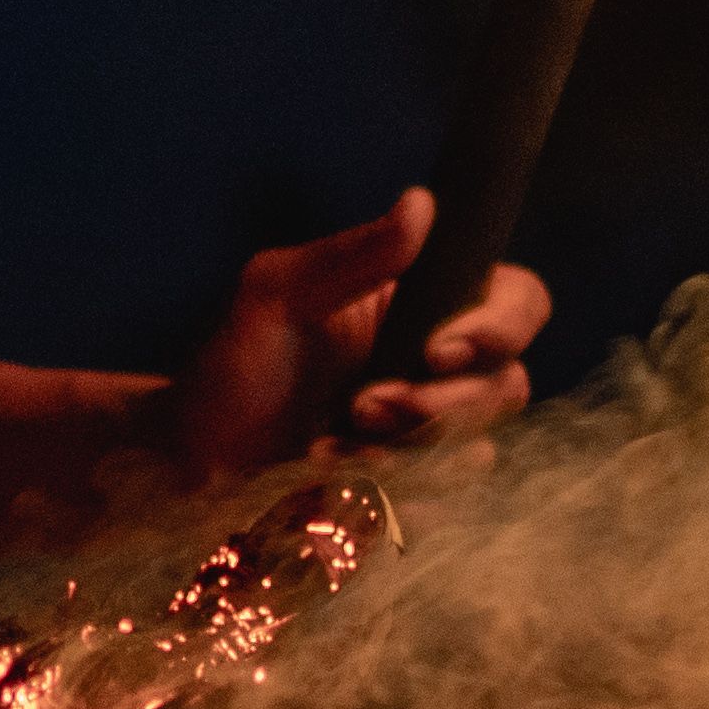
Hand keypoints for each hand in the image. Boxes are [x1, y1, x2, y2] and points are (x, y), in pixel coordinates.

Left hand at [170, 187, 547, 480]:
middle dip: (441, 405)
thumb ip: (350, 255)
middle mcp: (440, 371)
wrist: (189, 457)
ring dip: (409, 453)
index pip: (519, 303)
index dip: (500, 326)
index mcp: (424, 308)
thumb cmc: (230, 367)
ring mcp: (430, 437)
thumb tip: (421, 203)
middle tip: (363, 406)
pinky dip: (391, 496)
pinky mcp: (411, 494)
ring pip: (478, 451)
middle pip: (509, 386)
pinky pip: (444, 504)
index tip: (437, 350)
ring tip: (331, 447)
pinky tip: (330, 483)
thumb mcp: (273, 295)